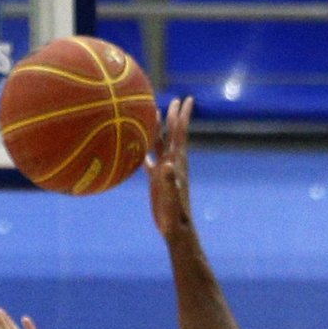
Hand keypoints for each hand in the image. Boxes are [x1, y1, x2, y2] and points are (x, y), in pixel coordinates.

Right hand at [146, 95, 194, 242]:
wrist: (176, 229)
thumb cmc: (174, 215)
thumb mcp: (171, 197)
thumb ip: (169, 181)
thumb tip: (166, 164)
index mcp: (177, 163)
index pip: (180, 134)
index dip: (183, 116)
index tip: (188, 99)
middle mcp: (172, 163)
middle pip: (173, 134)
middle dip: (174, 116)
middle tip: (176, 99)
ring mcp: (165, 171)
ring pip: (161, 144)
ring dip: (159, 129)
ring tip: (156, 114)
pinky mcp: (157, 180)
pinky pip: (151, 160)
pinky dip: (146, 150)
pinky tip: (139, 145)